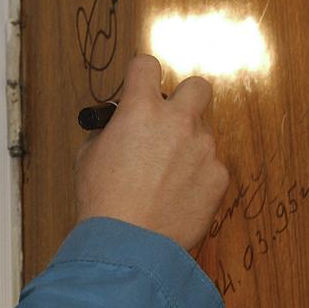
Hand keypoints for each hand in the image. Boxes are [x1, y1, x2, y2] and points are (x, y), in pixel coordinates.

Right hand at [75, 55, 229, 249]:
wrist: (128, 243)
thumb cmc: (104, 201)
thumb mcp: (90, 155)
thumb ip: (111, 131)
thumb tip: (120, 128)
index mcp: (141, 109)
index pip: (147, 65)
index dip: (141, 74)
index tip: (140, 85)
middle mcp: (177, 121)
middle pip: (198, 86)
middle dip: (186, 98)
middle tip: (171, 120)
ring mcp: (203, 148)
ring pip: (203, 133)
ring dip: (188, 147)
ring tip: (166, 178)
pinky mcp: (218, 176)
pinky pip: (211, 167)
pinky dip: (198, 177)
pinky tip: (178, 197)